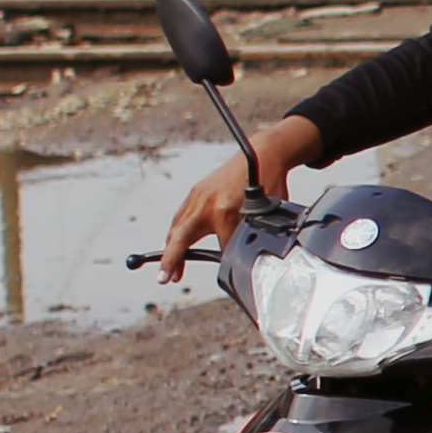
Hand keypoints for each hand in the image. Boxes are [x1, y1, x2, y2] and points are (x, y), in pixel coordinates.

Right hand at [155, 138, 290, 280]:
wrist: (261, 154)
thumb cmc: (266, 182)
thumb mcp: (264, 214)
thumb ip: (248, 236)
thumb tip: (241, 255)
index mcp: (225, 211)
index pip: (222, 247)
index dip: (226, 261)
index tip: (227, 272)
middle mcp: (206, 204)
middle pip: (182, 237)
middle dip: (172, 259)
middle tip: (165, 278)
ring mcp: (198, 196)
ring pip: (178, 227)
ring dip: (171, 249)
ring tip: (170, 270)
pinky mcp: (196, 192)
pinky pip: (181, 216)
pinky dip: (176, 233)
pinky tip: (174, 244)